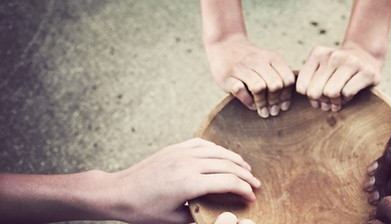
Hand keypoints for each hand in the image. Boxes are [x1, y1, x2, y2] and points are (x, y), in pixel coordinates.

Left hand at [110, 138, 260, 222]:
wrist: (119, 192)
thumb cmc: (144, 210)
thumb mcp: (174, 220)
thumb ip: (199, 216)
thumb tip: (219, 214)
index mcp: (189, 183)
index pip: (228, 182)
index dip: (244, 190)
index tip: (252, 197)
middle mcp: (188, 164)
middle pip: (228, 165)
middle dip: (246, 175)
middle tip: (257, 184)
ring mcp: (181, 153)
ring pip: (218, 152)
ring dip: (236, 160)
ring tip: (247, 169)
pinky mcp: (175, 148)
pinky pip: (204, 144)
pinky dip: (218, 150)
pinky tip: (224, 156)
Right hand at [206, 34, 294, 117]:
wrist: (224, 44)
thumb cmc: (249, 60)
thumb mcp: (267, 60)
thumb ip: (278, 75)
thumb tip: (285, 104)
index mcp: (271, 57)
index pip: (287, 79)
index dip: (286, 96)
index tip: (283, 106)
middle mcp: (257, 61)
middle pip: (275, 85)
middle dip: (275, 101)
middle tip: (273, 111)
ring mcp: (241, 67)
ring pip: (259, 88)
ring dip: (262, 103)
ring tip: (263, 111)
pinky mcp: (227, 76)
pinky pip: (240, 90)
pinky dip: (247, 100)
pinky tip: (250, 104)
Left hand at [296, 44, 381, 111]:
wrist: (365, 55)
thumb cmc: (338, 69)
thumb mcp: (319, 69)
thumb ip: (309, 83)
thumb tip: (314, 102)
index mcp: (318, 53)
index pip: (302, 87)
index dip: (309, 97)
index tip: (318, 94)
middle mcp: (333, 55)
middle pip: (315, 92)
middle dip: (321, 100)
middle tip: (329, 99)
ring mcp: (351, 62)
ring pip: (331, 93)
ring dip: (334, 101)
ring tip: (338, 98)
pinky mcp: (367, 72)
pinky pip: (347, 93)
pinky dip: (347, 98)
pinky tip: (350, 93)